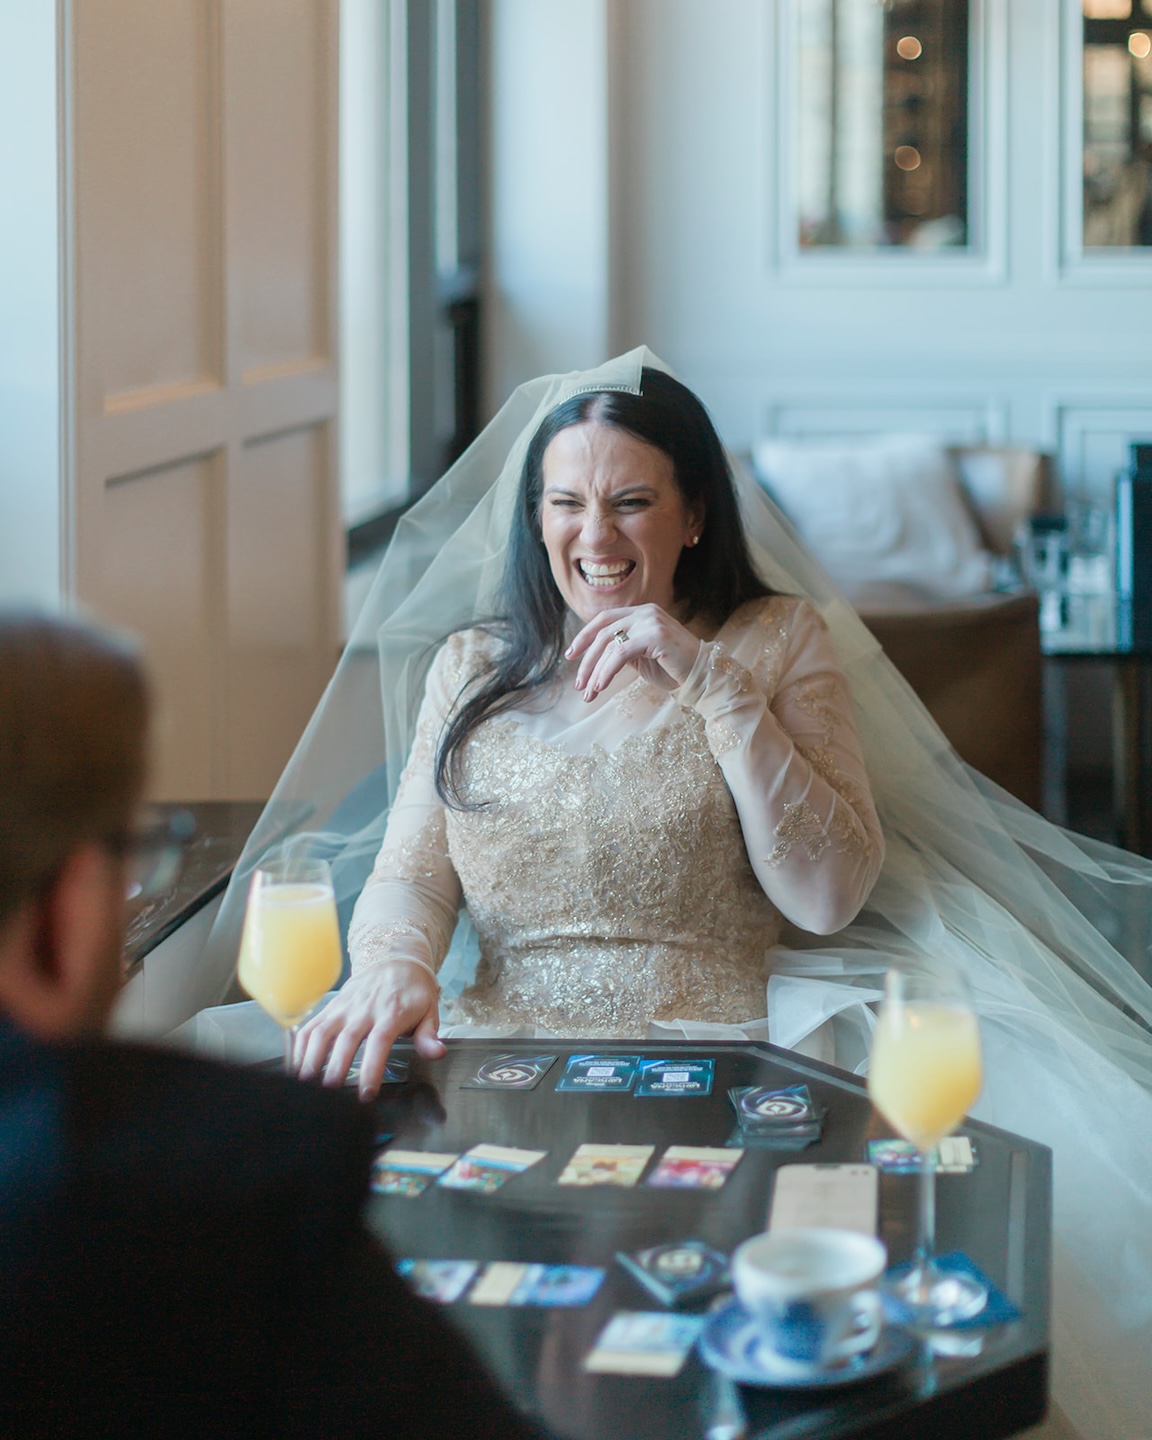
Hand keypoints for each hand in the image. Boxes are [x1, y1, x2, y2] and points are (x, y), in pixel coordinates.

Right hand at [294, 960, 444, 1099]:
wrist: (395, 958)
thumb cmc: (413, 990)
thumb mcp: (430, 1010)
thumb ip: (429, 1035)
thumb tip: (436, 1053)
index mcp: (391, 1012)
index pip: (379, 1042)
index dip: (371, 1068)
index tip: (366, 1094)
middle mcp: (364, 1009)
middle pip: (346, 1040)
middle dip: (335, 1069)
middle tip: (329, 1096)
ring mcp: (344, 1008)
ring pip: (322, 1033)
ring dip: (312, 1060)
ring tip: (306, 1085)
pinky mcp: (331, 1007)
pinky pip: (311, 1027)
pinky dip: (300, 1047)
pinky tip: (296, 1068)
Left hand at [565, 604, 702, 699]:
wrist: (702, 676)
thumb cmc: (673, 670)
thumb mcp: (641, 657)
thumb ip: (621, 649)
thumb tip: (594, 658)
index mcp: (641, 612)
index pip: (604, 619)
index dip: (585, 636)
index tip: (571, 655)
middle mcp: (645, 612)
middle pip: (603, 632)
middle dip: (586, 660)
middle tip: (578, 683)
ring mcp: (651, 621)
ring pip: (609, 644)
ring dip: (594, 671)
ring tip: (588, 693)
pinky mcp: (655, 636)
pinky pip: (620, 654)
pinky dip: (606, 672)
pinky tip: (600, 687)